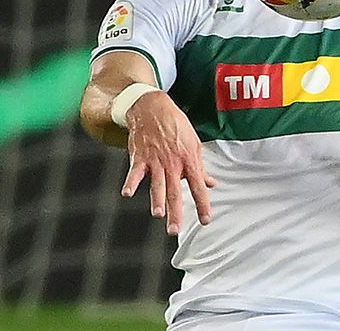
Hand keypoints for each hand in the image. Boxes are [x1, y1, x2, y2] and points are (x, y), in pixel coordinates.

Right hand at [121, 91, 217, 234]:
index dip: (203, 204)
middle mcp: (173, 163)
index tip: (205, 221)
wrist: (153, 108)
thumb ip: (201, 167)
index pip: (198, 186)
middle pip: (176, 190)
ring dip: (157, 199)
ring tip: (158, 214)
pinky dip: (131, 182)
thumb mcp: (194, 144)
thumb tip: (212, 184)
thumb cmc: (176, 127)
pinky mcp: (139, 156)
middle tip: (175, 230)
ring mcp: (156, 160)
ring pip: (157, 183)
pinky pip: (135, 171)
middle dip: (176, 211)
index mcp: (189, 160)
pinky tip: (127, 193)